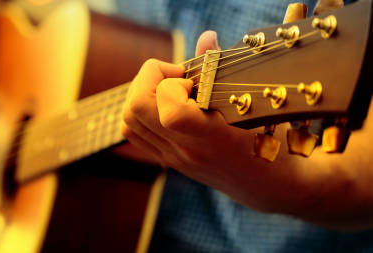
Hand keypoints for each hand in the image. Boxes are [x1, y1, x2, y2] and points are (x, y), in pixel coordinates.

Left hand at [120, 31, 315, 211]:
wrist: (266, 183)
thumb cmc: (267, 137)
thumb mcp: (253, 102)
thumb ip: (221, 68)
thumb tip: (205, 38)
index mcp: (212, 137)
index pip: (171, 112)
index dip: (171, 84)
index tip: (190, 79)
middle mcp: (186, 150)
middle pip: (135, 109)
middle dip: (149, 79)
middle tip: (176, 77)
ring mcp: (172, 157)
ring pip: (127, 120)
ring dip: (141, 93)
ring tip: (170, 88)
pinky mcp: (166, 160)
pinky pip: (132, 132)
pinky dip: (139, 110)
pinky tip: (164, 103)